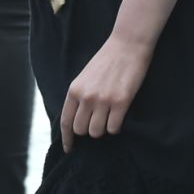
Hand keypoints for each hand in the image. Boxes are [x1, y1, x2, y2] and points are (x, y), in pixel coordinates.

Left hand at [60, 32, 153, 153]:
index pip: (66, 122)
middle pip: (81, 130)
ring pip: (97, 132)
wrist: (127, 44)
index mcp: (75, 89)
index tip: (69, 149)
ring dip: (103, 129)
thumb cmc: (107, 59)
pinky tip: (119, 116)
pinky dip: (116, 126)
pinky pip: (114, 128)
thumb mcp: (85, 76)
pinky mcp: (121, 102)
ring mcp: (103, 100)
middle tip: (98, 122)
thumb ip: (79, 96)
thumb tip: (77, 120)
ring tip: (110, 117)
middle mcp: (86, 96)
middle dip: (89, 130)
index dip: (67, 139)